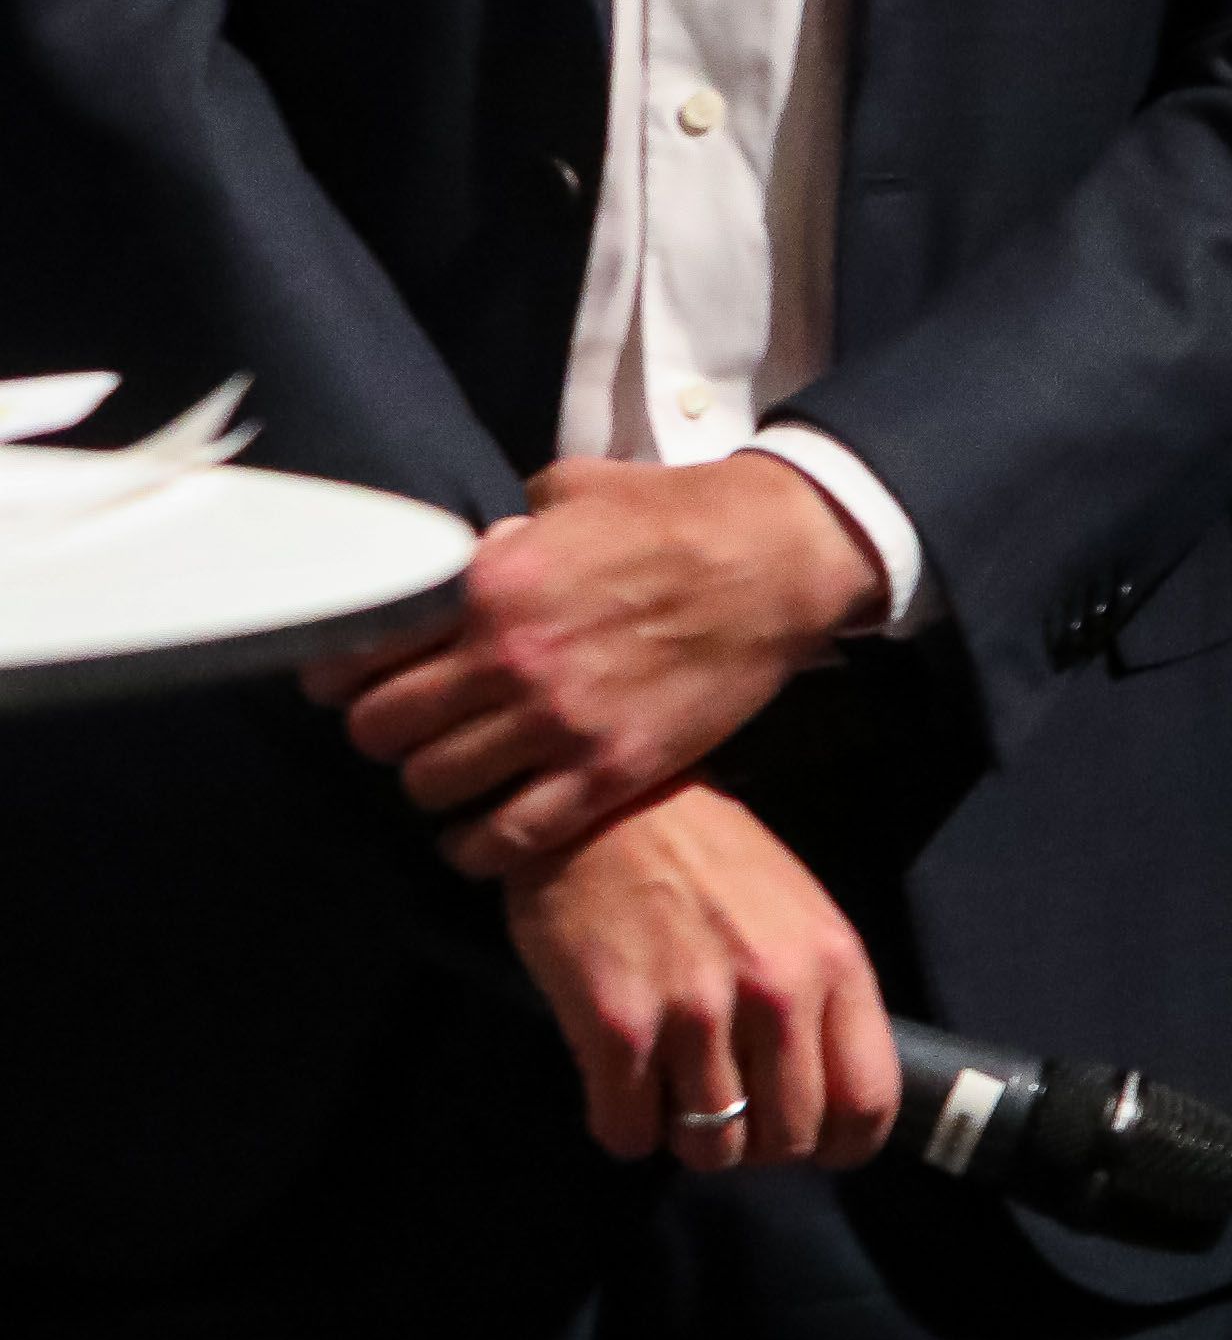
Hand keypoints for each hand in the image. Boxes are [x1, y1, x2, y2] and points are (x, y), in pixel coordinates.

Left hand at [309, 451, 883, 877]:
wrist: (780, 558)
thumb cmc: (677, 515)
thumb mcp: (574, 493)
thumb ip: (504, 533)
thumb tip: (465, 557)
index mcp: (490, 584)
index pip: (357, 654)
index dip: (344, 672)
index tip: (358, 679)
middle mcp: (510, 659)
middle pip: (379, 731)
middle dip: (386, 729)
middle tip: (413, 724)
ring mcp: (560, 723)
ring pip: (431, 787)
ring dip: (433, 782)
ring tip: (457, 770)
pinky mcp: (610, 771)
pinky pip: (506, 839)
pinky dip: (478, 846)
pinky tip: (481, 831)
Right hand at [505, 782, 901, 1175]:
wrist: (610, 809)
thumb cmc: (711, 863)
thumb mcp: (801, 914)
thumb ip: (822, 996)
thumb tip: (830, 1093)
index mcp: (834, 964)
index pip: (869, 1101)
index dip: (842, 1144)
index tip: (815, 1144)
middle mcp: (776, 993)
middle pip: (787, 1140)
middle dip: (757, 1143)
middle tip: (728, 1111)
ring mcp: (696, 1012)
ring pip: (709, 1148)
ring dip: (687, 1136)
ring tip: (673, 1089)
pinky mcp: (618, 1028)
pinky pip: (628, 1132)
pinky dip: (624, 1126)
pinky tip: (622, 1086)